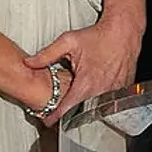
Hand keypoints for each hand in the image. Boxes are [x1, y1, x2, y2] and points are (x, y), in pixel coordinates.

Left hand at [25, 11, 143, 121]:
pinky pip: (109, 102)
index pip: (66, 109)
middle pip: (81, 113)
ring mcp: (114, 92)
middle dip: (70, 115)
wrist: (124, 30)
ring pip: (96, 109)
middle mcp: (101, 91)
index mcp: (85, 83)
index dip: (54, 117)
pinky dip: (100, 101)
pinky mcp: (122, 90)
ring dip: (86, 108)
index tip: (47, 121)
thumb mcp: (68, 42)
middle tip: (61, 112)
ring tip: (78, 105)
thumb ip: (46, 54)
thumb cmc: (98, 36)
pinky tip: (95, 94)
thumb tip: (28, 63)